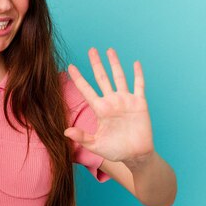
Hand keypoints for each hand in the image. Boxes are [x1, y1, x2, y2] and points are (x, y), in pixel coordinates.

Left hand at [64, 47, 154, 162]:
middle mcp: (112, 101)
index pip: (86, 90)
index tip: (70, 67)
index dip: (78, 78)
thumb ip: (82, 137)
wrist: (136, 155)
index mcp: (100, 109)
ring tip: (109, 50)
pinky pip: (139, 85)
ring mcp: (126, 101)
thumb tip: (65, 131)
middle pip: (102, 78)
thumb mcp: (96, 145)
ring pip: (119, 77)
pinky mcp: (140, 103)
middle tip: (91, 50)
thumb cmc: (116, 151)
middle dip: (96, 64)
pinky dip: (138, 74)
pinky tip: (135, 63)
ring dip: (115, 63)